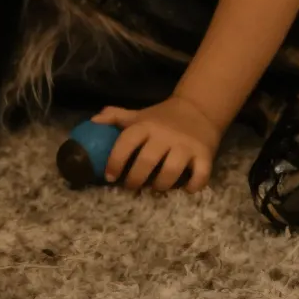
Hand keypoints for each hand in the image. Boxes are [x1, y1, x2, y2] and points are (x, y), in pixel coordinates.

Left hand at [92, 96, 220, 191]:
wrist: (199, 109)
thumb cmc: (162, 117)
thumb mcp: (139, 115)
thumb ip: (116, 117)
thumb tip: (93, 120)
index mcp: (146, 125)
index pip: (126, 143)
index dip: (115, 161)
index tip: (109, 177)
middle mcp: (165, 135)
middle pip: (147, 162)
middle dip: (135, 180)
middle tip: (131, 187)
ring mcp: (186, 145)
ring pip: (171, 171)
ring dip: (160, 186)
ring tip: (155, 189)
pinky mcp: (205, 154)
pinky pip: (200, 175)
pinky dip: (192, 186)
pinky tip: (184, 189)